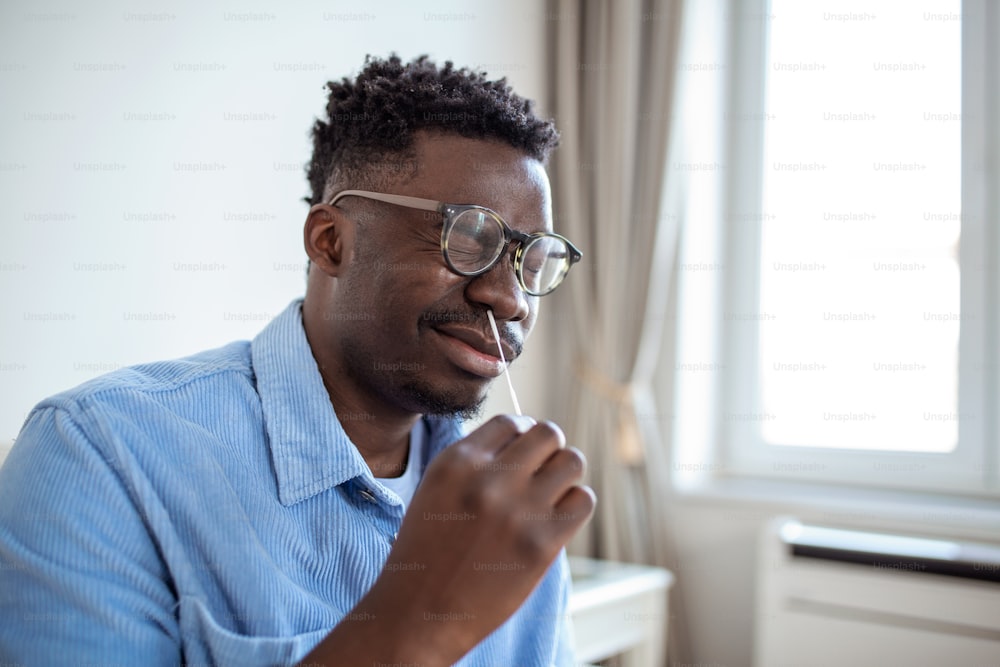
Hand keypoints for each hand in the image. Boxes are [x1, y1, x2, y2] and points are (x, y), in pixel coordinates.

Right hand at [312, 415, 594, 665]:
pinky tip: (556, 520)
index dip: (522, 435)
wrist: (418, 614)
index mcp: (457, 461)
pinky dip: (574, 506)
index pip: (511, 422)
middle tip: (540, 473)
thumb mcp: (436, 489)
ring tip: (550, 496)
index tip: (522, 455)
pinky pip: (583, 500)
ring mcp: (518, 510)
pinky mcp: (542, 543)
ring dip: (565, 475)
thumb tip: (525, 438)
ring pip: (572, 462)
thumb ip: (476, 461)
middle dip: (549, 449)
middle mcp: (489, 479)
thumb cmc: (428, 553)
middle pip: (548, 433)